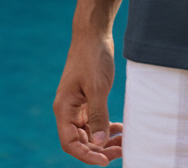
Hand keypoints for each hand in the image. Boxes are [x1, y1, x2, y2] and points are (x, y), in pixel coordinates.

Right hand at [53, 31, 123, 163]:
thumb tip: (99, 144)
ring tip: (124, 142)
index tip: (105, 161)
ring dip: (104, 140)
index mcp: (64, 109)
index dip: (86, 155)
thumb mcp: (97, 88)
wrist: (93, 33)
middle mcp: (68, 110)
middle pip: (81, 141)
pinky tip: (120, 129)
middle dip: (100, 149)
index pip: (71, 143)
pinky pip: (94, 120)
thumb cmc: (92, 57)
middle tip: (121, 150)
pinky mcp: (87, 98)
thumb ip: (98, 116)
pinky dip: (106, 127)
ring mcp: (78, 104)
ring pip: (89, 132)